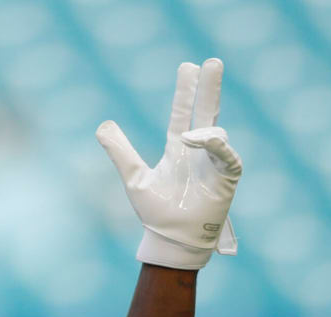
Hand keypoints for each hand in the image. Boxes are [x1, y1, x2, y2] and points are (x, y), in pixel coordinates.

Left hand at [97, 59, 241, 269]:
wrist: (171, 240)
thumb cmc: (155, 213)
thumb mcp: (134, 178)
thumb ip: (120, 151)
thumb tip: (102, 125)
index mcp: (178, 150)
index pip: (182, 114)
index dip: (185, 92)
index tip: (188, 66)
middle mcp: (198, 152)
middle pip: (206, 112)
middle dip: (209, 89)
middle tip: (212, 62)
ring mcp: (214, 163)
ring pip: (216, 133)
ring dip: (203, 131)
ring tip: (188, 136)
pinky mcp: (227, 178)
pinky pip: (228, 156)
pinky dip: (218, 147)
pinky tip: (205, 140)